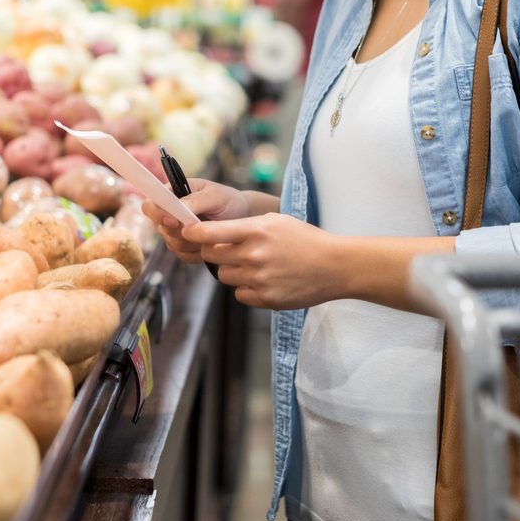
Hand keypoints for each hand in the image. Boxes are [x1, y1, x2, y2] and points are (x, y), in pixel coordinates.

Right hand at [142, 179, 249, 263]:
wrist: (241, 216)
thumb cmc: (227, 200)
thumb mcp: (215, 196)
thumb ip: (195, 200)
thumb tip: (176, 208)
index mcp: (171, 195)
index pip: (150, 206)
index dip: (158, 215)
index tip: (175, 221)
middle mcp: (168, 214)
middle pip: (162, 230)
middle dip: (182, 232)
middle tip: (203, 228)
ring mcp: (175, 233)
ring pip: (173, 245)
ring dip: (193, 243)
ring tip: (211, 233)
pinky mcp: (184, 249)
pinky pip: (184, 256)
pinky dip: (198, 253)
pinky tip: (211, 244)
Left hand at [181, 213, 340, 308]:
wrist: (334, 266)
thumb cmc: (305, 240)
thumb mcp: (276, 221)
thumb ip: (245, 227)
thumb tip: (213, 234)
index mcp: (257, 231)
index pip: (210, 233)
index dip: (193, 233)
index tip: (185, 232)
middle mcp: (254, 255)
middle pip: (212, 256)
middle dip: (215, 251)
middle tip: (228, 249)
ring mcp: (259, 279)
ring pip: (224, 276)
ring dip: (232, 270)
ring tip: (256, 265)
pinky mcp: (265, 299)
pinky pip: (239, 294)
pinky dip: (247, 288)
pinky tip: (265, 280)